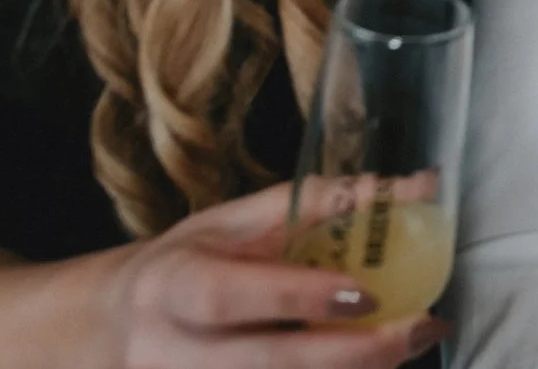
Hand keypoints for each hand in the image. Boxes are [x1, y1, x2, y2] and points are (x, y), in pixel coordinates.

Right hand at [104, 183, 443, 368]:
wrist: (117, 327)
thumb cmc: (191, 261)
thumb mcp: (239, 221)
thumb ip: (325, 202)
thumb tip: (420, 186)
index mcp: (172, 285)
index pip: (229, 297)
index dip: (298, 300)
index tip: (366, 294)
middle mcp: (172, 353)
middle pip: (268, 364)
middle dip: (353, 354)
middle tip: (420, 328)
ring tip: (415, 341)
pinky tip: (373, 363)